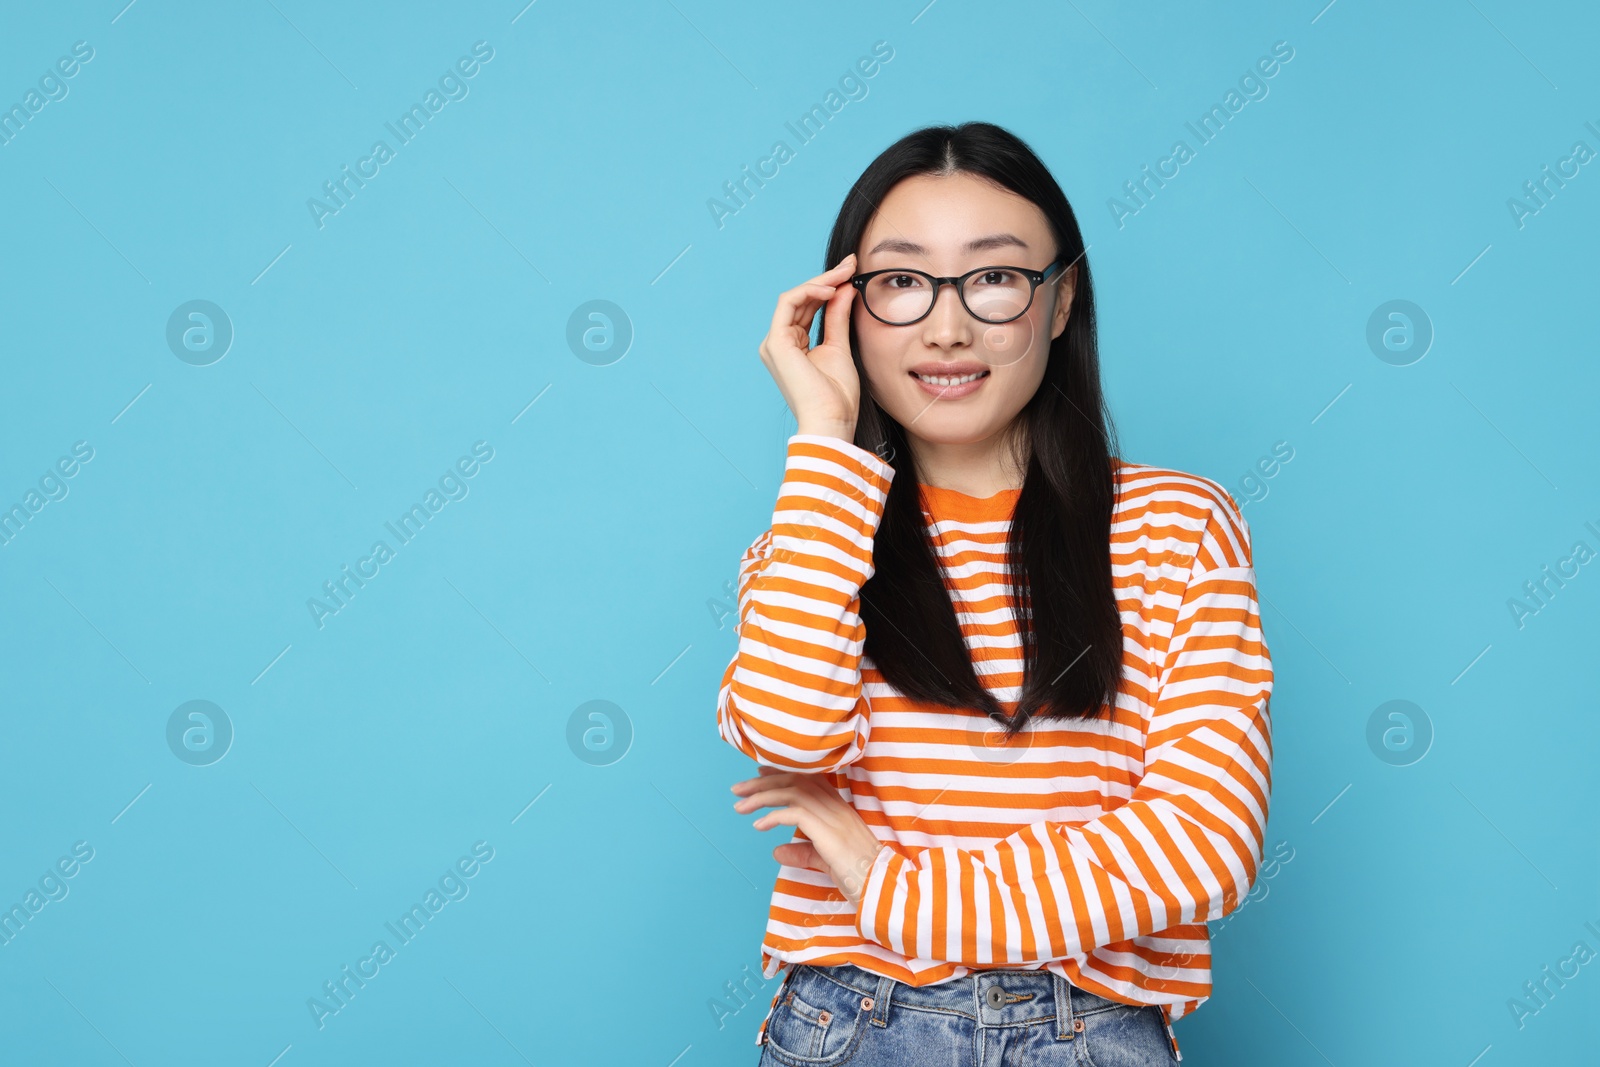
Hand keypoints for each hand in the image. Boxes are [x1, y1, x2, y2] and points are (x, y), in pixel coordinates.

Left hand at [732, 765, 884, 911]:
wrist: (882, 888)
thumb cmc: (861, 877)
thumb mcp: (827, 860)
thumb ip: (804, 852)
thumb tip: (777, 851)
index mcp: (840, 808)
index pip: (809, 779)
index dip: (782, 773)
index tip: (759, 773)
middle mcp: (837, 807)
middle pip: (796, 781)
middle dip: (763, 782)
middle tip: (738, 788)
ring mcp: (834, 818)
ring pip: (792, 793)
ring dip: (762, 797)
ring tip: (739, 806)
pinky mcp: (828, 832)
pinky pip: (795, 813)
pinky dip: (773, 816)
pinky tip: (758, 825)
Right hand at [758, 253, 860, 439]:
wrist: (831, 421)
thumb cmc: (837, 396)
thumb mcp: (840, 347)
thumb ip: (838, 317)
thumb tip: (846, 288)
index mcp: (792, 346)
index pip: (807, 307)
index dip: (829, 287)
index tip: (852, 273)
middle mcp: (779, 343)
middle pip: (801, 299)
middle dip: (827, 279)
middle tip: (851, 264)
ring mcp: (774, 343)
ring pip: (794, 297)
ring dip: (821, 282)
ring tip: (846, 273)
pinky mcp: (776, 343)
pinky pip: (789, 303)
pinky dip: (809, 291)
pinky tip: (831, 289)